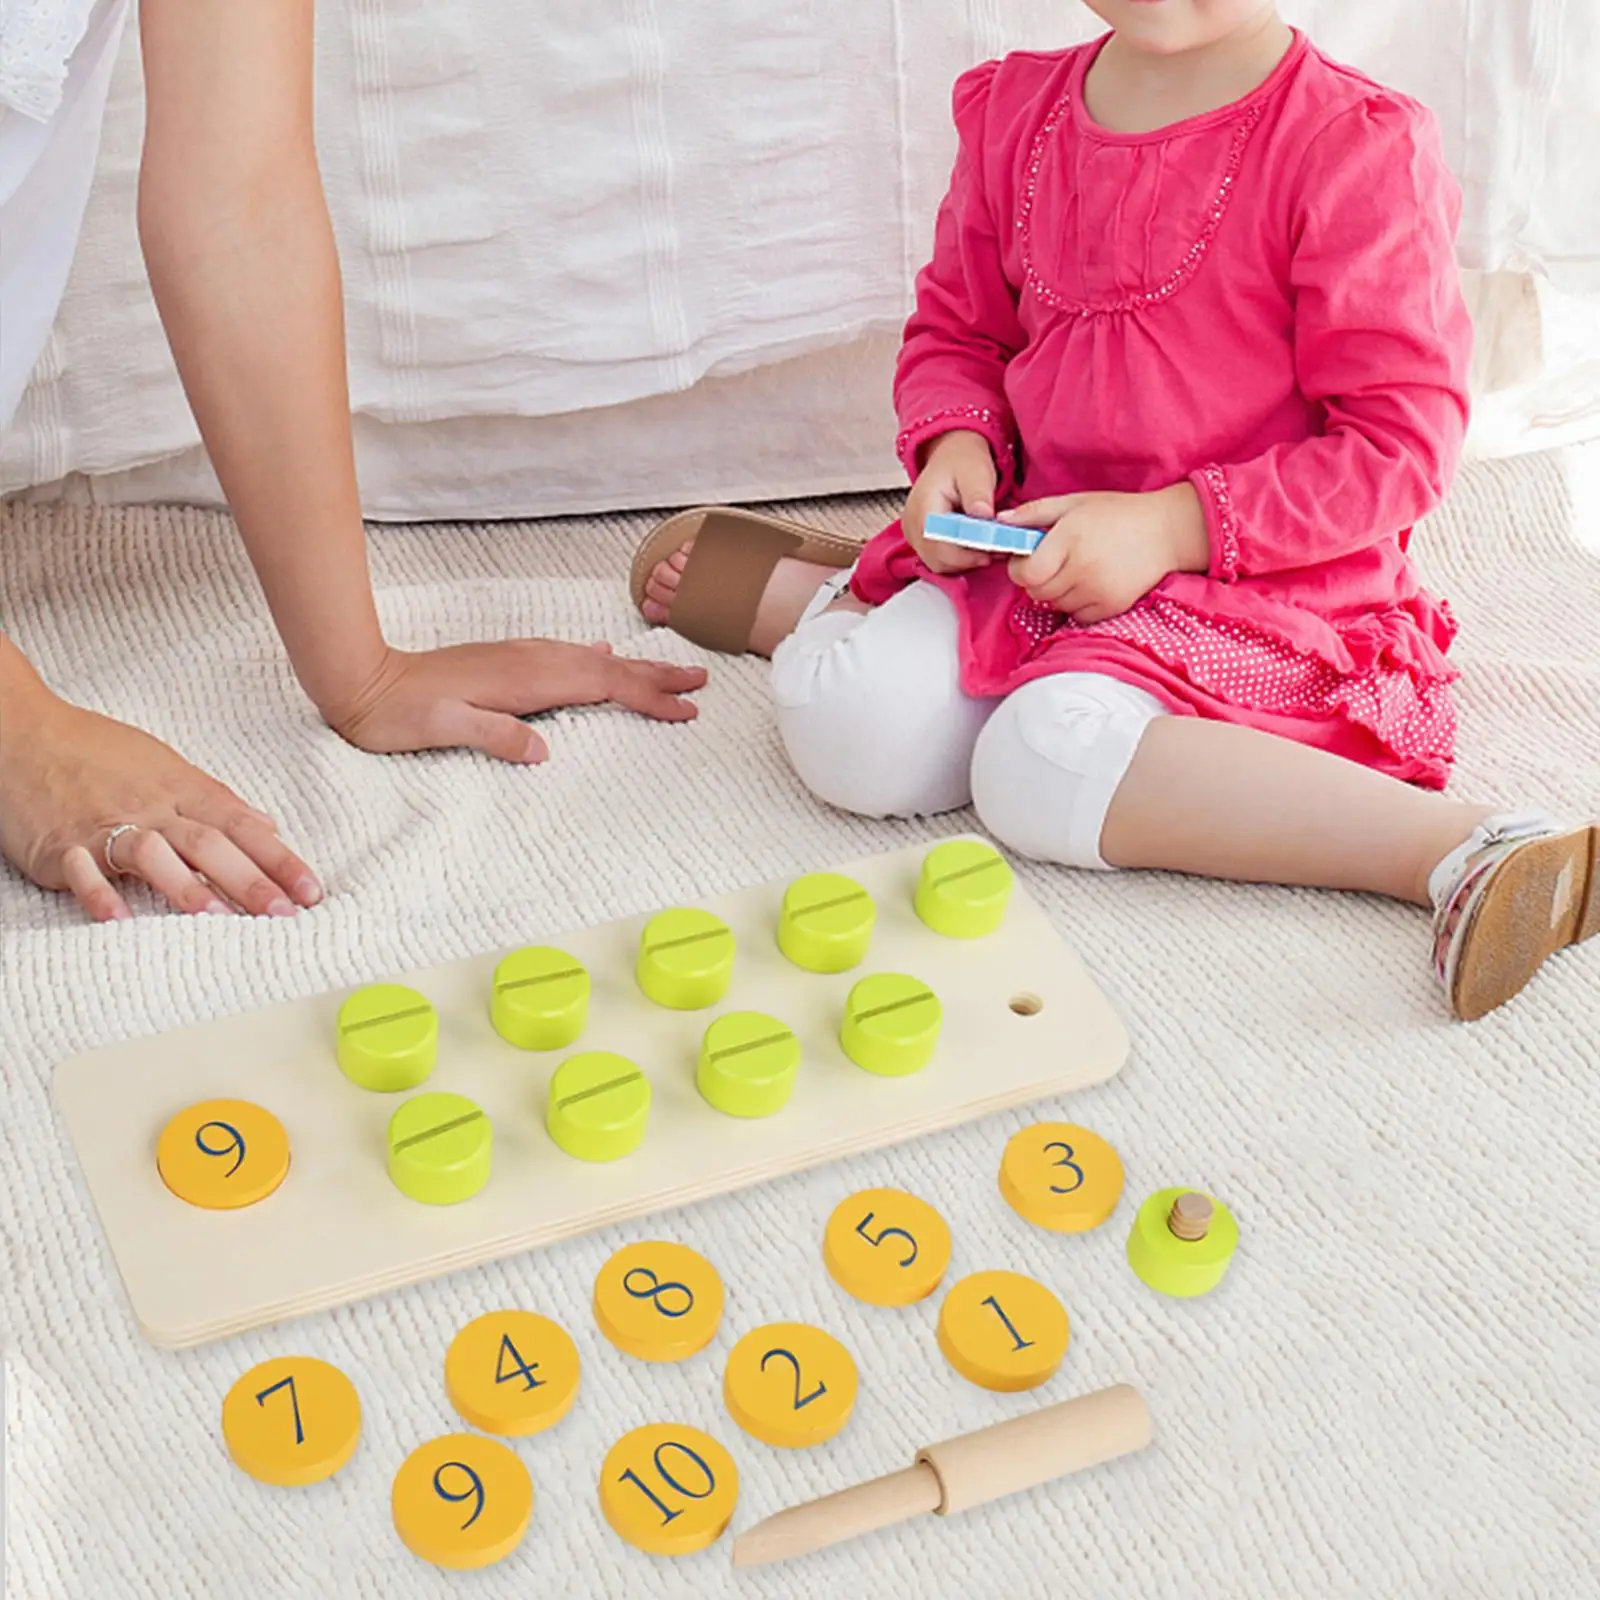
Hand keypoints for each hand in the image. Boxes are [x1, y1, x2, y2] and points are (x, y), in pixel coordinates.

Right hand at [0, 689, 319, 922]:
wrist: (20, 732)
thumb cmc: (96, 752)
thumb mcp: (166, 767)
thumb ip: (217, 801)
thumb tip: (268, 826)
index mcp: (181, 790)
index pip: (242, 826)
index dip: (280, 860)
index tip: (312, 891)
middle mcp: (150, 807)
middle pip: (209, 843)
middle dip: (250, 881)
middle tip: (285, 915)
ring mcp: (105, 825)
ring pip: (153, 853)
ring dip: (186, 887)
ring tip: (218, 920)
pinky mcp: (62, 845)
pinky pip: (82, 870)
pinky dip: (100, 893)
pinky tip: (120, 919)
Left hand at [322, 640, 707, 761]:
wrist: (360, 680)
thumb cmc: (396, 713)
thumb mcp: (442, 730)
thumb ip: (494, 735)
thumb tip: (542, 749)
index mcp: (525, 681)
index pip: (603, 686)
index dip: (648, 697)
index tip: (686, 708)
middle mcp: (529, 663)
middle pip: (609, 667)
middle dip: (657, 674)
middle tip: (701, 680)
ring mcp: (519, 659)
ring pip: (593, 660)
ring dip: (635, 666)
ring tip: (670, 671)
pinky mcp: (507, 664)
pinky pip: (569, 658)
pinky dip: (597, 660)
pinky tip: (604, 656)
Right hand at [902, 430, 1000, 574]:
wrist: (952, 458)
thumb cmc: (963, 463)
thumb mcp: (976, 471)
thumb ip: (979, 494)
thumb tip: (983, 515)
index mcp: (923, 505)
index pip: (937, 543)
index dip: (965, 554)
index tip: (990, 551)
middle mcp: (912, 523)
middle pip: (937, 559)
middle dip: (968, 560)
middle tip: (995, 551)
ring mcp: (913, 534)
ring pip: (938, 565)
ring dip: (965, 562)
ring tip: (987, 547)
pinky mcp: (921, 541)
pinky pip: (939, 561)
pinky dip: (959, 560)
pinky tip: (975, 547)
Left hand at [1001, 484, 1209, 623]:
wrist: (1166, 531)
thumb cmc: (1115, 513)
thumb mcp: (1073, 503)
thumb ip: (1033, 513)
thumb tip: (999, 522)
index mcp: (1070, 539)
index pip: (1025, 573)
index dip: (1020, 568)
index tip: (1029, 558)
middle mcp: (1083, 568)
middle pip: (1037, 592)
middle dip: (1037, 579)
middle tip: (1054, 562)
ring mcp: (1098, 591)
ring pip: (1055, 605)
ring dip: (1057, 592)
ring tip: (1077, 569)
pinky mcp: (1111, 607)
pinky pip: (1076, 615)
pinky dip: (1077, 604)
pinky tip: (1091, 583)